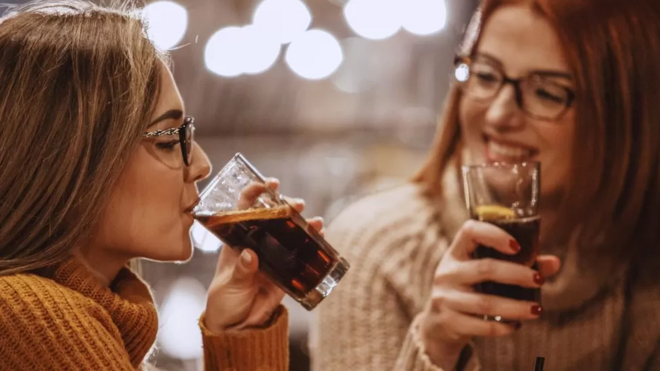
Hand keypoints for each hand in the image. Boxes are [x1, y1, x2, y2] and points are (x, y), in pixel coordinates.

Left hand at [203, 178, 324, 332]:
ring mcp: (273, 255)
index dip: (255, 192)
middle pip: (272, 216)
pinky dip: (313, 244)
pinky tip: (321, 237)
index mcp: (237, 241)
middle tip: (296, 204)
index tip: (267, 184)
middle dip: (286, 205)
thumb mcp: (229, 286)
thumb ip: (240, 271)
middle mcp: (257, 243)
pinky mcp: (286, 271)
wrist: (237, 326)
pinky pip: (301, 254)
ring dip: (304, 224)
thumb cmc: (224, 301)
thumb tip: (249, 254)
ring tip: (315, 222)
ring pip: (290, 233)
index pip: (243, 209)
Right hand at [419, 220, 560, 368]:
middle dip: (517, 274)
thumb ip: (519, 265)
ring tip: (537, 310)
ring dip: (516, 306)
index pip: (470, 231)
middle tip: (539, 280)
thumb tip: (555, 262)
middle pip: (485, 268)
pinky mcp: (449, 322)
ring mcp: (445, 298)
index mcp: (456, 253)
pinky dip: (503, 327)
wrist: (439, 325)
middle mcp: (447, 272)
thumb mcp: (484, 273)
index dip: (494, 234)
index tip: (517, 246)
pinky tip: (516, 325)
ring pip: (485, 302)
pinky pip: (481, 325)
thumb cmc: (470, 290)